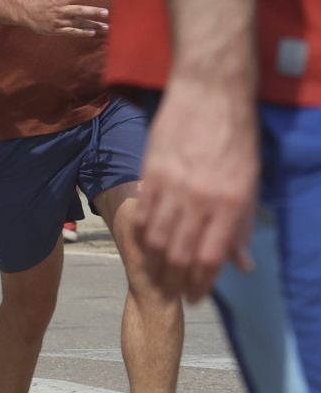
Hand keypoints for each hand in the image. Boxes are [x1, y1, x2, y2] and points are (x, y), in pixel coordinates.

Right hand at [16, 0, 109, 36]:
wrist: (27, 12)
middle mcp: (62, 10)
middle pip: (80, 11)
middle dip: (93, 12)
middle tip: (106, 12)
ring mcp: (59, 21)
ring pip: (78, 23)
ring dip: (92, 25)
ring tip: (105, 27)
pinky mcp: (57, 30)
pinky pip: (71, 32)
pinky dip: (81, 33)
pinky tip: (92, 33)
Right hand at [134, 75, 257, 300]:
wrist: (211, 94)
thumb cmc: (236, 138)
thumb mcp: (249, 183)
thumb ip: (241, 226)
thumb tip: (241, 264)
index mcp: (231, 203)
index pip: (210, 259)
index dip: (201, 285)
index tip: (195, 297)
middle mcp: (200, 199)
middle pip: (180, 255)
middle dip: (176, 281)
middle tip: (173, 292)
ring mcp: (172, 186)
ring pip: (157, 239)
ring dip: (156, 262)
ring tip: (158, 273)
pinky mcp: (151, 173)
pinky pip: (142, 214)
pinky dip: (142, 235)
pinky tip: (146, 243)